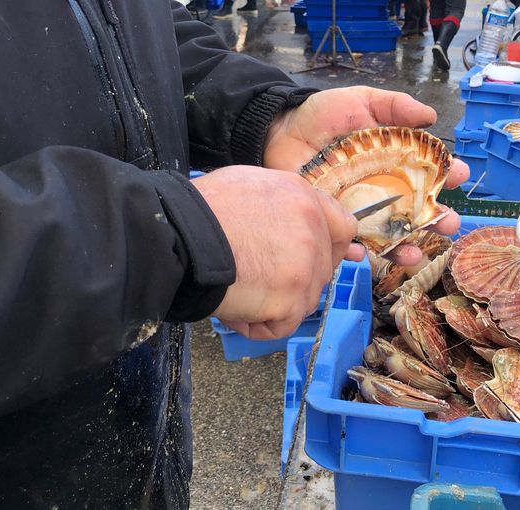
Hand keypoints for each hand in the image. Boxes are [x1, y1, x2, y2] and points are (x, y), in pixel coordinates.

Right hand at [193, 166, 362, 338]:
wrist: (178, 237)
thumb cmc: (201, 213)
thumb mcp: (250, 187)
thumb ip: (288, 207)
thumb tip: (329, 234)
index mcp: (302, 197)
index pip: (341, 227)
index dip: (335, 248)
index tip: (336, 260)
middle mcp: (312, 227)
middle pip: (322, 270)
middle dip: (295, 280)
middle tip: (260, 279)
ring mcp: (305, 264)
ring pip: (304, 300)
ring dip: (273, 304)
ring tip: (237, 288)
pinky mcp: (292, 298)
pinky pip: (282, 325)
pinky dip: (257, 325)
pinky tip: (234, 308)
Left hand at [263, 86, 469, 265]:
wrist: (282, 131)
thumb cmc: (322, 116)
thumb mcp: (361, 101)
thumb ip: (394, 106)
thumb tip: (430, 115)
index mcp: (394, 162)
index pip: (429, 172)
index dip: (448, 175)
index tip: (459, 175)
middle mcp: (383, 190)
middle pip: (417, 211)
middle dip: (438, 221)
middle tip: (449, 224)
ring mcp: (360, 209)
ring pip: (389, 236)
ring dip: (406, 248)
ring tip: (414, 255)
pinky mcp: (334, 220)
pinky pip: (347, 242)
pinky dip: (355, 251)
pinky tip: (362, 253)